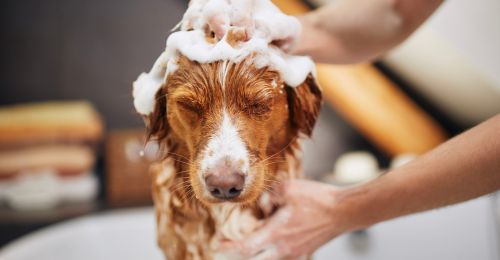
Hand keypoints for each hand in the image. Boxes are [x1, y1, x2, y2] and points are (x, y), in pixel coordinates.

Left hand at [219, 180, 347, 258]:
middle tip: (229, 248)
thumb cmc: (317, 199)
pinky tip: (272, 248)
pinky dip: (272, 256)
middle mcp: (284, 248)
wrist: (344, 211)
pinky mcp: (305, 253)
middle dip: (239, 257)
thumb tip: (260, 205)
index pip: (246, 247)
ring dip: (256, 256)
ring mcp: (296, 254)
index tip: (218, 244)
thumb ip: (268, 196)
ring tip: (249, 245)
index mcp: (277, 233)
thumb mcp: (287, 188)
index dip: (229, 247)